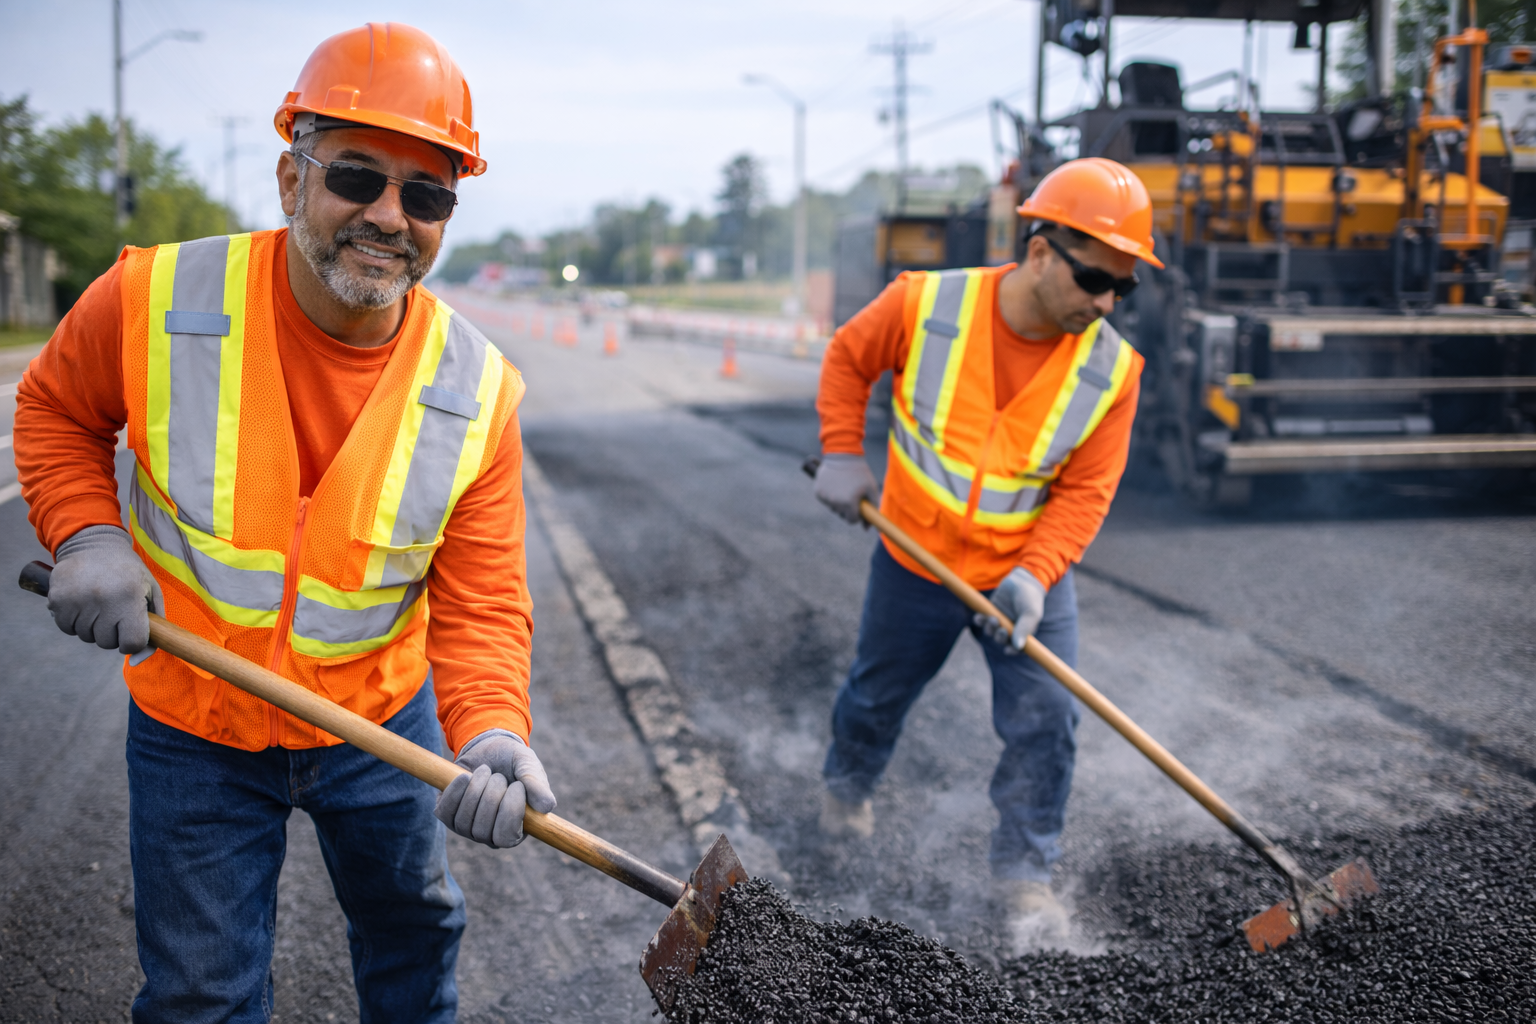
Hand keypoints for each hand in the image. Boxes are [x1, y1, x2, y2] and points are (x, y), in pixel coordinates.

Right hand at [48, 525, 162, 654]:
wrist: (94, 544)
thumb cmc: (128, 572)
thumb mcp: (151, 591)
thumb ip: (155, 626)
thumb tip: (138, 660)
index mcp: (129, 598)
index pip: (132, 643)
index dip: (132, 641)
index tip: (130, 630)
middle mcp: (102, 600)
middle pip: (107, 643)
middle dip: (112, 633)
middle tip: (114, 612)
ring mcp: (77, 601)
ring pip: (86, 637)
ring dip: (93, 627)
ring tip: (99, 604)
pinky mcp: (57, 600)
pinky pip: (67, 628)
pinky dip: (75, 621)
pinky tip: (83, 603)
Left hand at [434, 731, 555, 847]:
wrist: (489, 748)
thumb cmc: (513, 761)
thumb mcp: (528, 766)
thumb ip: (537, 784)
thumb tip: (547, 806)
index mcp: (515, 830)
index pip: (506, 838)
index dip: (510, 812)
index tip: (517, 786)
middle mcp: (489, 835)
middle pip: (482, 829)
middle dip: (491, 796)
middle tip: (499, 776)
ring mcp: (466, 827)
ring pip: (463, 820)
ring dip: (475, 789)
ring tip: (485, 771)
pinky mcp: (448, 815)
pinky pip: (445, 811)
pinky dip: (455, 791)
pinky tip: (464, 776)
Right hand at [814, 453, 878, 524]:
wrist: (842, 454)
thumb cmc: (860, 472)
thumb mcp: (871, 488)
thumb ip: (873, 508)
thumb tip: (867, 528)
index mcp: (849, 502)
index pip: (852, 520)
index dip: (857, 514)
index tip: (858, 506)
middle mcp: (835, 502)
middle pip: (842, 514)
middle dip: (847, 508)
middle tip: (851, 494)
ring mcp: (825, 497)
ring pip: (833, 507)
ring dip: (838, 502)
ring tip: (843, 486)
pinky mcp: (817, 491)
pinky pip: (825, 500)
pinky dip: (830, 495)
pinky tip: (834, 484)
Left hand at [974, 567, 1046, 654]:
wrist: (1021, 579)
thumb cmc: (1030, 597)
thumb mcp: (1031, 613)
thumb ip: (1024, 628)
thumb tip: (1018, 646)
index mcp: (1024, 632)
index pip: (1017, 647)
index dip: (1012, 651)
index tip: (1007, 650)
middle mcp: (1011, 628)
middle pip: (1002, 640)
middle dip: (1000, 637)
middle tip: (1001, 629)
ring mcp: (1000, 620)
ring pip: (991, 631)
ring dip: (990, 628)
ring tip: (993, 619)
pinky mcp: (990, 611)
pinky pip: (982, 621)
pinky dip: (980, 621)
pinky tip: (979, 617)